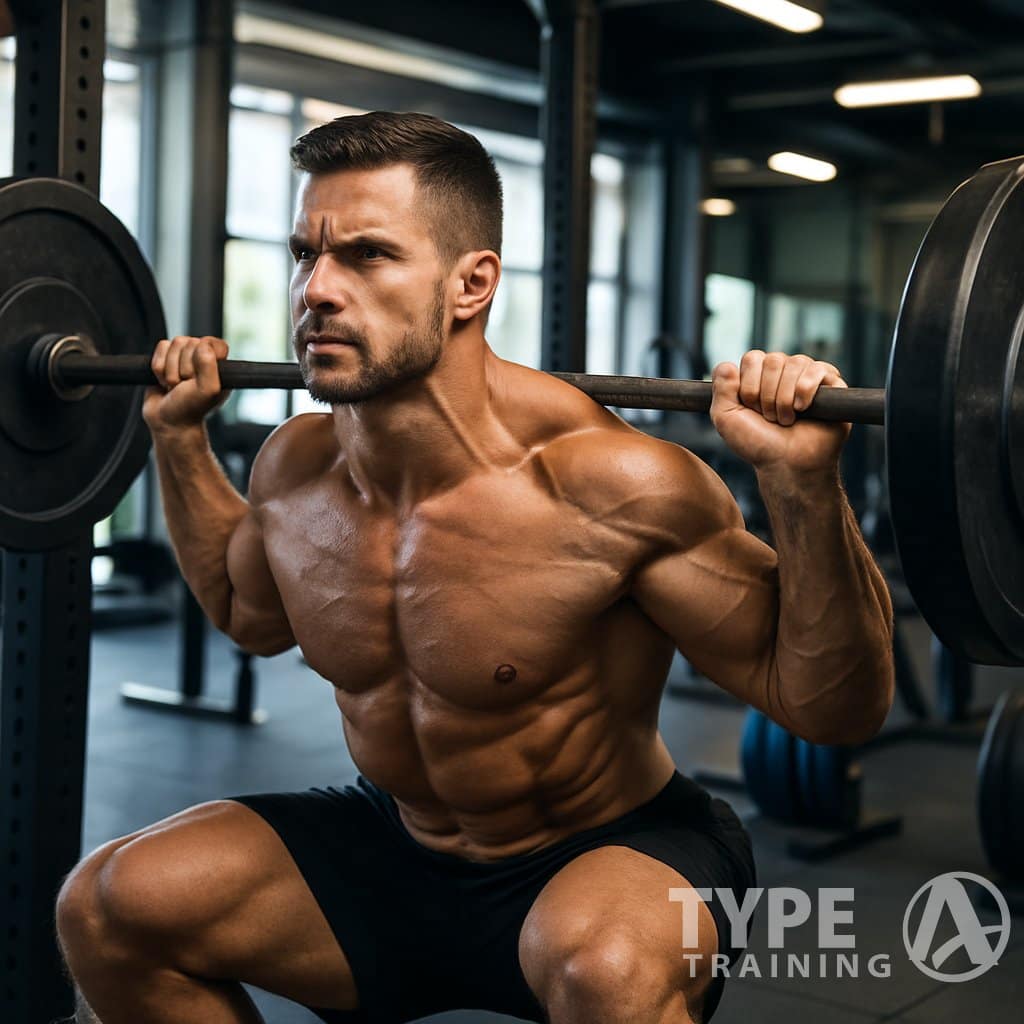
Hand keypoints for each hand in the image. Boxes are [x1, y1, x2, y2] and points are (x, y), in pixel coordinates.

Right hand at [142, 335, 230, 433]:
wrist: (168, 422)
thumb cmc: (191, 409)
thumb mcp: (208, 389)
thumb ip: (209, 365)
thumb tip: (202, 344)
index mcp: (219, 365)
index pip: (212, 342)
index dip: (203, 357)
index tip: (200, 376)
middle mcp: (202, 358)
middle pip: (189, 342)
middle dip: (183, 368)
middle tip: (185, 386)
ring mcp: (183, 358)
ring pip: (173, 344)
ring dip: (170, 370)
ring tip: (175, 387)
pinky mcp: (166, 359)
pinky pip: (160, 348)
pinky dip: (159, 368)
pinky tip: (165, 382)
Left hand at [709, 351, 851, 474]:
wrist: (787, 464)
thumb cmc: (757, 443)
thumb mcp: (726, 418)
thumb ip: (720, 389)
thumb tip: (726, 364)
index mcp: (758, 375)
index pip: (752, 358)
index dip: (749, 387)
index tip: (752, 410)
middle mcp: (783, 371)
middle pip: (773, 360)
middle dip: (767, 396)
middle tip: (770, 418)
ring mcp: (807, 375)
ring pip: (794, 364)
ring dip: (785, 399)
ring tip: (787, 420)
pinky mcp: (831, 383)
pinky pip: (817, 369)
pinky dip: (806, 390)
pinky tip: (803, 409)